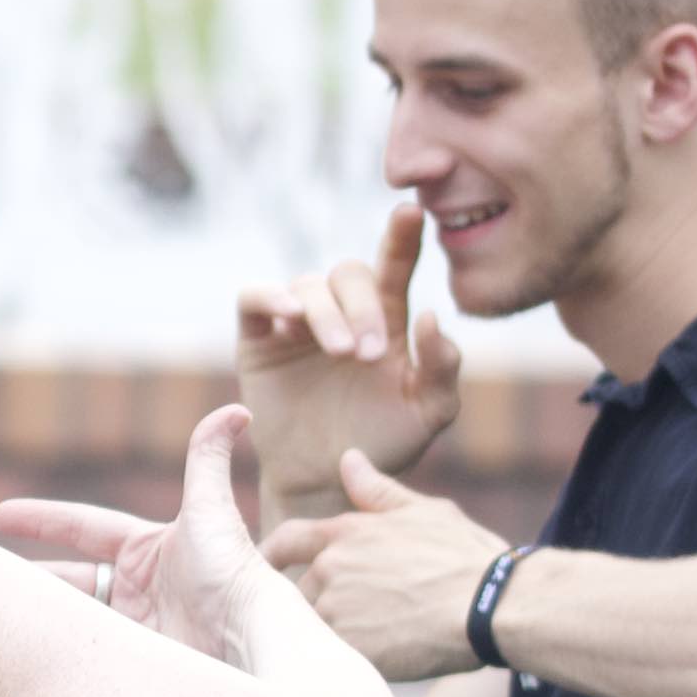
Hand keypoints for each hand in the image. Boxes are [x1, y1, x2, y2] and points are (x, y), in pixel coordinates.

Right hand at [0, 402, 282, 668]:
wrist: (248, 640)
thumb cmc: (230, 571)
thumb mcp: (210, 509)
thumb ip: (208, 457)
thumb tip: (238, 409)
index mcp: (146, 549)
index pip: (83, 527)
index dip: (43, 519)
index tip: (0, 514)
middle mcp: (137, 588)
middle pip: (69, 578)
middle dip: (29, 576)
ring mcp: (134, 628)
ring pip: (74, 617)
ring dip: (42, 616)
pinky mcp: (132, 664)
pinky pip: (87, 654)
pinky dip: (61, 650)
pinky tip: (29, 653)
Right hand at [233, 203, 461, 520]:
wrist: (327, 484)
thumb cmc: (382, 445)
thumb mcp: (428, 413)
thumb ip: (443, 368)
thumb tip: (430, 315)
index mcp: (386, 320)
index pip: (395, 266)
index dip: (402, 237)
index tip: (411, 212)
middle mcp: (341, 312)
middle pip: (350, 274)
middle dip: (362, 306)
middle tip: (369, 353)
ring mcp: (297, 324)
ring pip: (307, 286)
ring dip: (327, 313)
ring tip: (341, 352)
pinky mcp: (258, 339)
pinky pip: (254, 298)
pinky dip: (270, 297)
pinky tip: (290, 317)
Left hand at [262, 450, 508, 680]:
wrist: (492, 607)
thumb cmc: (466, 557)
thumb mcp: (424, 512)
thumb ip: (377, 491)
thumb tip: (348, 459)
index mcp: (345, 533)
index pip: (286, 541)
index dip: (273, 555)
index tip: (270, 567)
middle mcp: (331, 568)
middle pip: (298, 591)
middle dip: (316, 603)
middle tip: (352, 619)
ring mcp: (336, 611)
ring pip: (312, 627)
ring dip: (328, 634)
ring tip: (366, 642)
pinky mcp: (347, 651)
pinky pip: (330, 659)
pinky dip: (342, 661)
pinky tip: (370, 663)